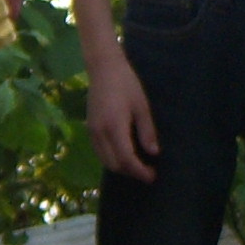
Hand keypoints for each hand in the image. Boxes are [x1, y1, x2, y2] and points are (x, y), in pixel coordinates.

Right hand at [84, 50, 159, 180]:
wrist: (103, 68)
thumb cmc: (127, 84)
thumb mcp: (142, 106)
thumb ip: (147, 131)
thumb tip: (154, 153)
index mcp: (115, 127)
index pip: (126, 159)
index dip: (140, 171)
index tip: (152, 176)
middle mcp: (100, 133)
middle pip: (114, 164)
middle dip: (131, 172)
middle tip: (148, 173)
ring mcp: (92, 132)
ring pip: (105, 161)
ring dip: (121, 167)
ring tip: (138, 166)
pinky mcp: (90, 129)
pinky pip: (100, 152)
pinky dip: (112, 159)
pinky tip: (124, 155)